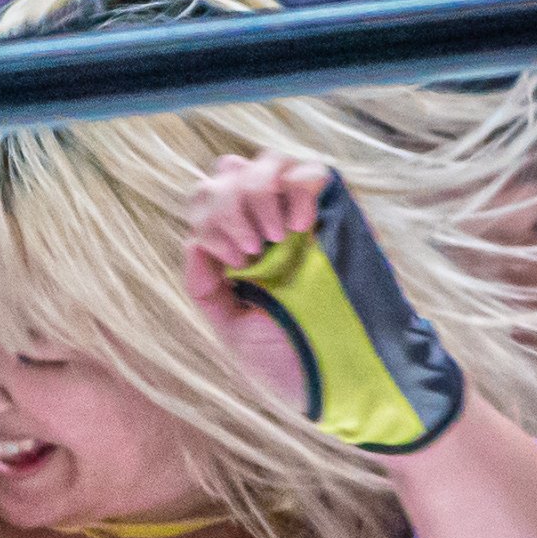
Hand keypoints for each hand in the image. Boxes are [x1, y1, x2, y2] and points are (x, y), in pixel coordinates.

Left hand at [185, 157, 463, 455]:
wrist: (343, 375)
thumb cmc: (289, 358)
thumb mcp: (233, 330)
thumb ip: (206, 290)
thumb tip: (192, 243)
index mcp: (236, 248)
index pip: (207, 197)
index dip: (208, 213)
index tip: (232, 258)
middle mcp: (264, 224)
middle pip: (231, 170)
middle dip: (228, 202)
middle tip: (249, 249)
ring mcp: (301, 214)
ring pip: (269, 162)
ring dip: (259, 194)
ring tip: (274, 240)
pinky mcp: (338, 212)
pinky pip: (312, 172)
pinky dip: (298, 190)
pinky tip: (299, 228)